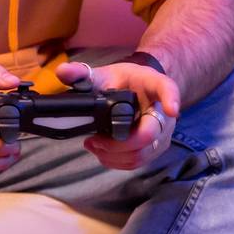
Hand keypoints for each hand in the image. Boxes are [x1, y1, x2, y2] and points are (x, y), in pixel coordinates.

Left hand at [55, 58, 180, 171]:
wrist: (138, 91)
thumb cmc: (124, 81)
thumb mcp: (104, 73)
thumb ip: (82, 73)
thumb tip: (61, 71)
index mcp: (154, 85)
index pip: (168, 89)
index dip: (171, 99)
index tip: (171, 109)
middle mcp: (164, 111)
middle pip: (149, 133)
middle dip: (118, 143)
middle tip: (94, 139)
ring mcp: (162, 133)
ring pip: (143, 153)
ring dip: (114, 155)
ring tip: (94, 146)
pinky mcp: (154, 148)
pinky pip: (139, 162)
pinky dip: (117, 162)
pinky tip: (102, 153)